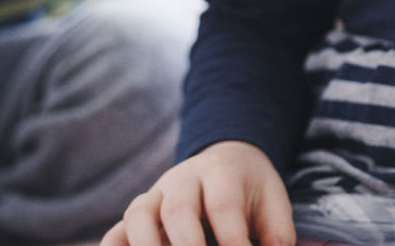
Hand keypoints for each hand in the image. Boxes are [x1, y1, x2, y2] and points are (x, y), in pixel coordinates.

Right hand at [100, 140, 292, 245]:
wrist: (227, 157)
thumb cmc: (251, 190)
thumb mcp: (273, 203)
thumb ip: (277, 235)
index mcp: (222, 174)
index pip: (224, 207)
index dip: (232, 240)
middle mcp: (183, 180)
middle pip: (179, 210)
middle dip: (188, 245)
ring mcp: (156, 195)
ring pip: (139, 214)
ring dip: (146, 244)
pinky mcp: (139, 213)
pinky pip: (117, 230)